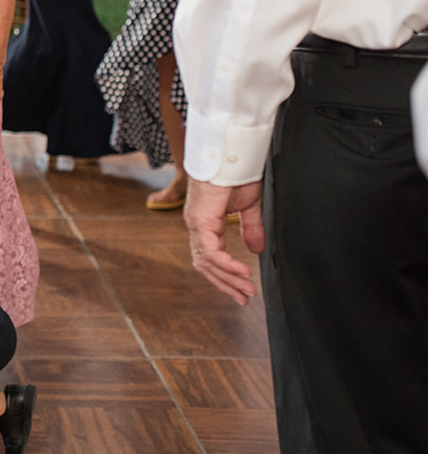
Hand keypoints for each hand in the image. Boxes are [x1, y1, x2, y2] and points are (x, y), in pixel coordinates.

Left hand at [183, 178, 265, 304]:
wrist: (232, 154)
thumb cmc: (237, 174)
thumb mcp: (248, 207)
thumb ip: (250, 229)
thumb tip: (256, 251)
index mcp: (205, 224)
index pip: (211, 258)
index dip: (226, 275)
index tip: (242, 290)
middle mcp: (197, 226)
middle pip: (206, 265)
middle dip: (226, 284)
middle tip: (244, 298)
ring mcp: (196, 224)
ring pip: (207, 262)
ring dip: (228, 278)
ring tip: (247, 291)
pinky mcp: (201, 220)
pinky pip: (210, 250)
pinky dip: (225, 264)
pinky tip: (242, 273)